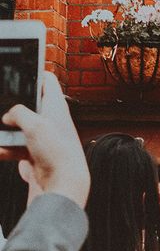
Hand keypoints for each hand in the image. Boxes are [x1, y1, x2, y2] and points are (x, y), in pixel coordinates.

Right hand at [1, 72, 89, 207]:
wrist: (62, 186)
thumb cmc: (57, 153)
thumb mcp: (34, 124)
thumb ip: (18, 112)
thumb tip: (8, 117)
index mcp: (56, 106)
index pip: (47, 80)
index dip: (33, 69)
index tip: (18, 64)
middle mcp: (51, 119)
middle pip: (27, 101)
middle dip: (10, 102)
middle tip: (0, 101)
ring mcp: (42, 136)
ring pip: (16, 124)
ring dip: (4, 128)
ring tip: (0, 131)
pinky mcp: (34, 152)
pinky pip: (14, 145)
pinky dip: (5, 148)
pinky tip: (1, 150)